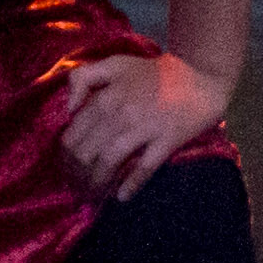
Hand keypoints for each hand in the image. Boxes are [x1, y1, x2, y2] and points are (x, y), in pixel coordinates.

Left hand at [56, 52, 229, 205]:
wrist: (199, 74)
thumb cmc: (152, 72)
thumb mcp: (112, 65)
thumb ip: (82, 79)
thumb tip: (68, 110)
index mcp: (103, 99)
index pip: (72, 136)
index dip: (64, 159)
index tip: (65, 171)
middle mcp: (118, 115)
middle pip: (85, 154)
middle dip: (76, 175)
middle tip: (77, 189)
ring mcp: (143, 129)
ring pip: (109, 163)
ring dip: (97, 183)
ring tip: (93, 196)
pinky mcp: (167, 140)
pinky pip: (144, 167)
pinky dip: (131, 184)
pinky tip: (121, 197)